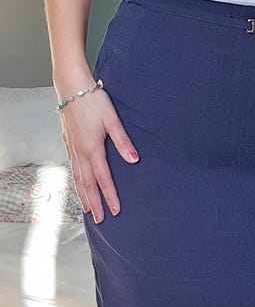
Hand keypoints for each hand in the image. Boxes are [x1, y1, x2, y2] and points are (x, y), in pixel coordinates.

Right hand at [56, 73, 139, 223]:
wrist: (71, 86)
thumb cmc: (93, 101)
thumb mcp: (112, 120)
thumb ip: (124, 141)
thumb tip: (134, 160)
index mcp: (93, 149)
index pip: (103, 179)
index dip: (110, 196)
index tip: (116, 211)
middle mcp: (80, 153)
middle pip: (88, 185)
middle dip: (95, 204)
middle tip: (101, 220)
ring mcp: (72, 149)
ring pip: (78, 179)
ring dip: (84, 196)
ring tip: (88, 211)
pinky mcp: (69, 144)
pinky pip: (73, 169)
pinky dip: (76, 183)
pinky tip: (79, 188)